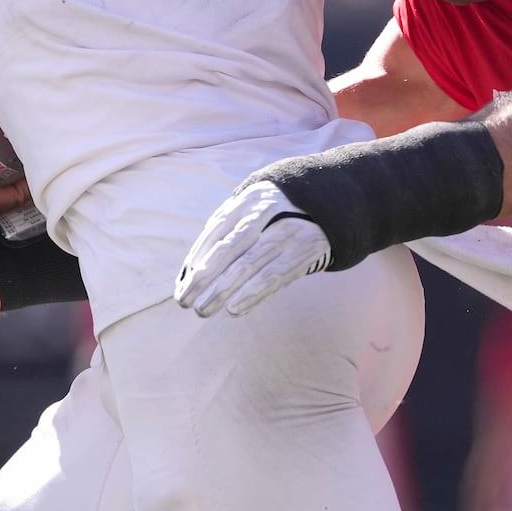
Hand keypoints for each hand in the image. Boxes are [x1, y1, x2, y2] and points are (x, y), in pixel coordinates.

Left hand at [175, 182, 330, 317]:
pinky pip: (275, 276)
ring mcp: (289, 231)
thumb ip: (226, 232)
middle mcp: (269, 212)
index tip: (182, 282)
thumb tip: (191, 269)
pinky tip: (234, 310)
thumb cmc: (276, 214)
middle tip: (183, 300)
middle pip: (230, 248)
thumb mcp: (253, 210)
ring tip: (203, 309)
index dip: (197, 258)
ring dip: (223, 290)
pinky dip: (253, 294)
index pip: (217, 231)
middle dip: (204, 277)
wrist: (329, 203)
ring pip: (250, 264)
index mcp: (250, 200)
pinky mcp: (306, 251)